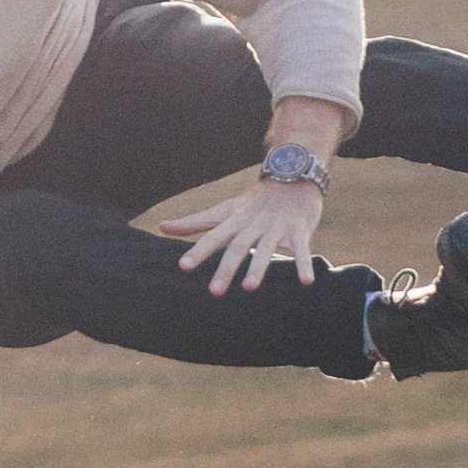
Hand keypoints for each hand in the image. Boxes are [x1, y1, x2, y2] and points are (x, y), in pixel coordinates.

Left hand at [163, 171, 327, 294]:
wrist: (292, 175)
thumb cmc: (253, 201)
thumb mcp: (224, 210)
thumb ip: (195, 222)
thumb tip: (161, 227)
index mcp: (234, 221)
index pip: (213, 236)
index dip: (198, 251)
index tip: (183, 266)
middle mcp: (253, 225)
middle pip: (237, 247)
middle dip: (226, 268)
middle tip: (214, 292)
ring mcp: (276, 227)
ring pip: (266, 248)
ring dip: (258, 268)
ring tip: (249, 288)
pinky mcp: (299, 230)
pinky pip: (301, 249)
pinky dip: (303, 264)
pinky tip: (306, 282)